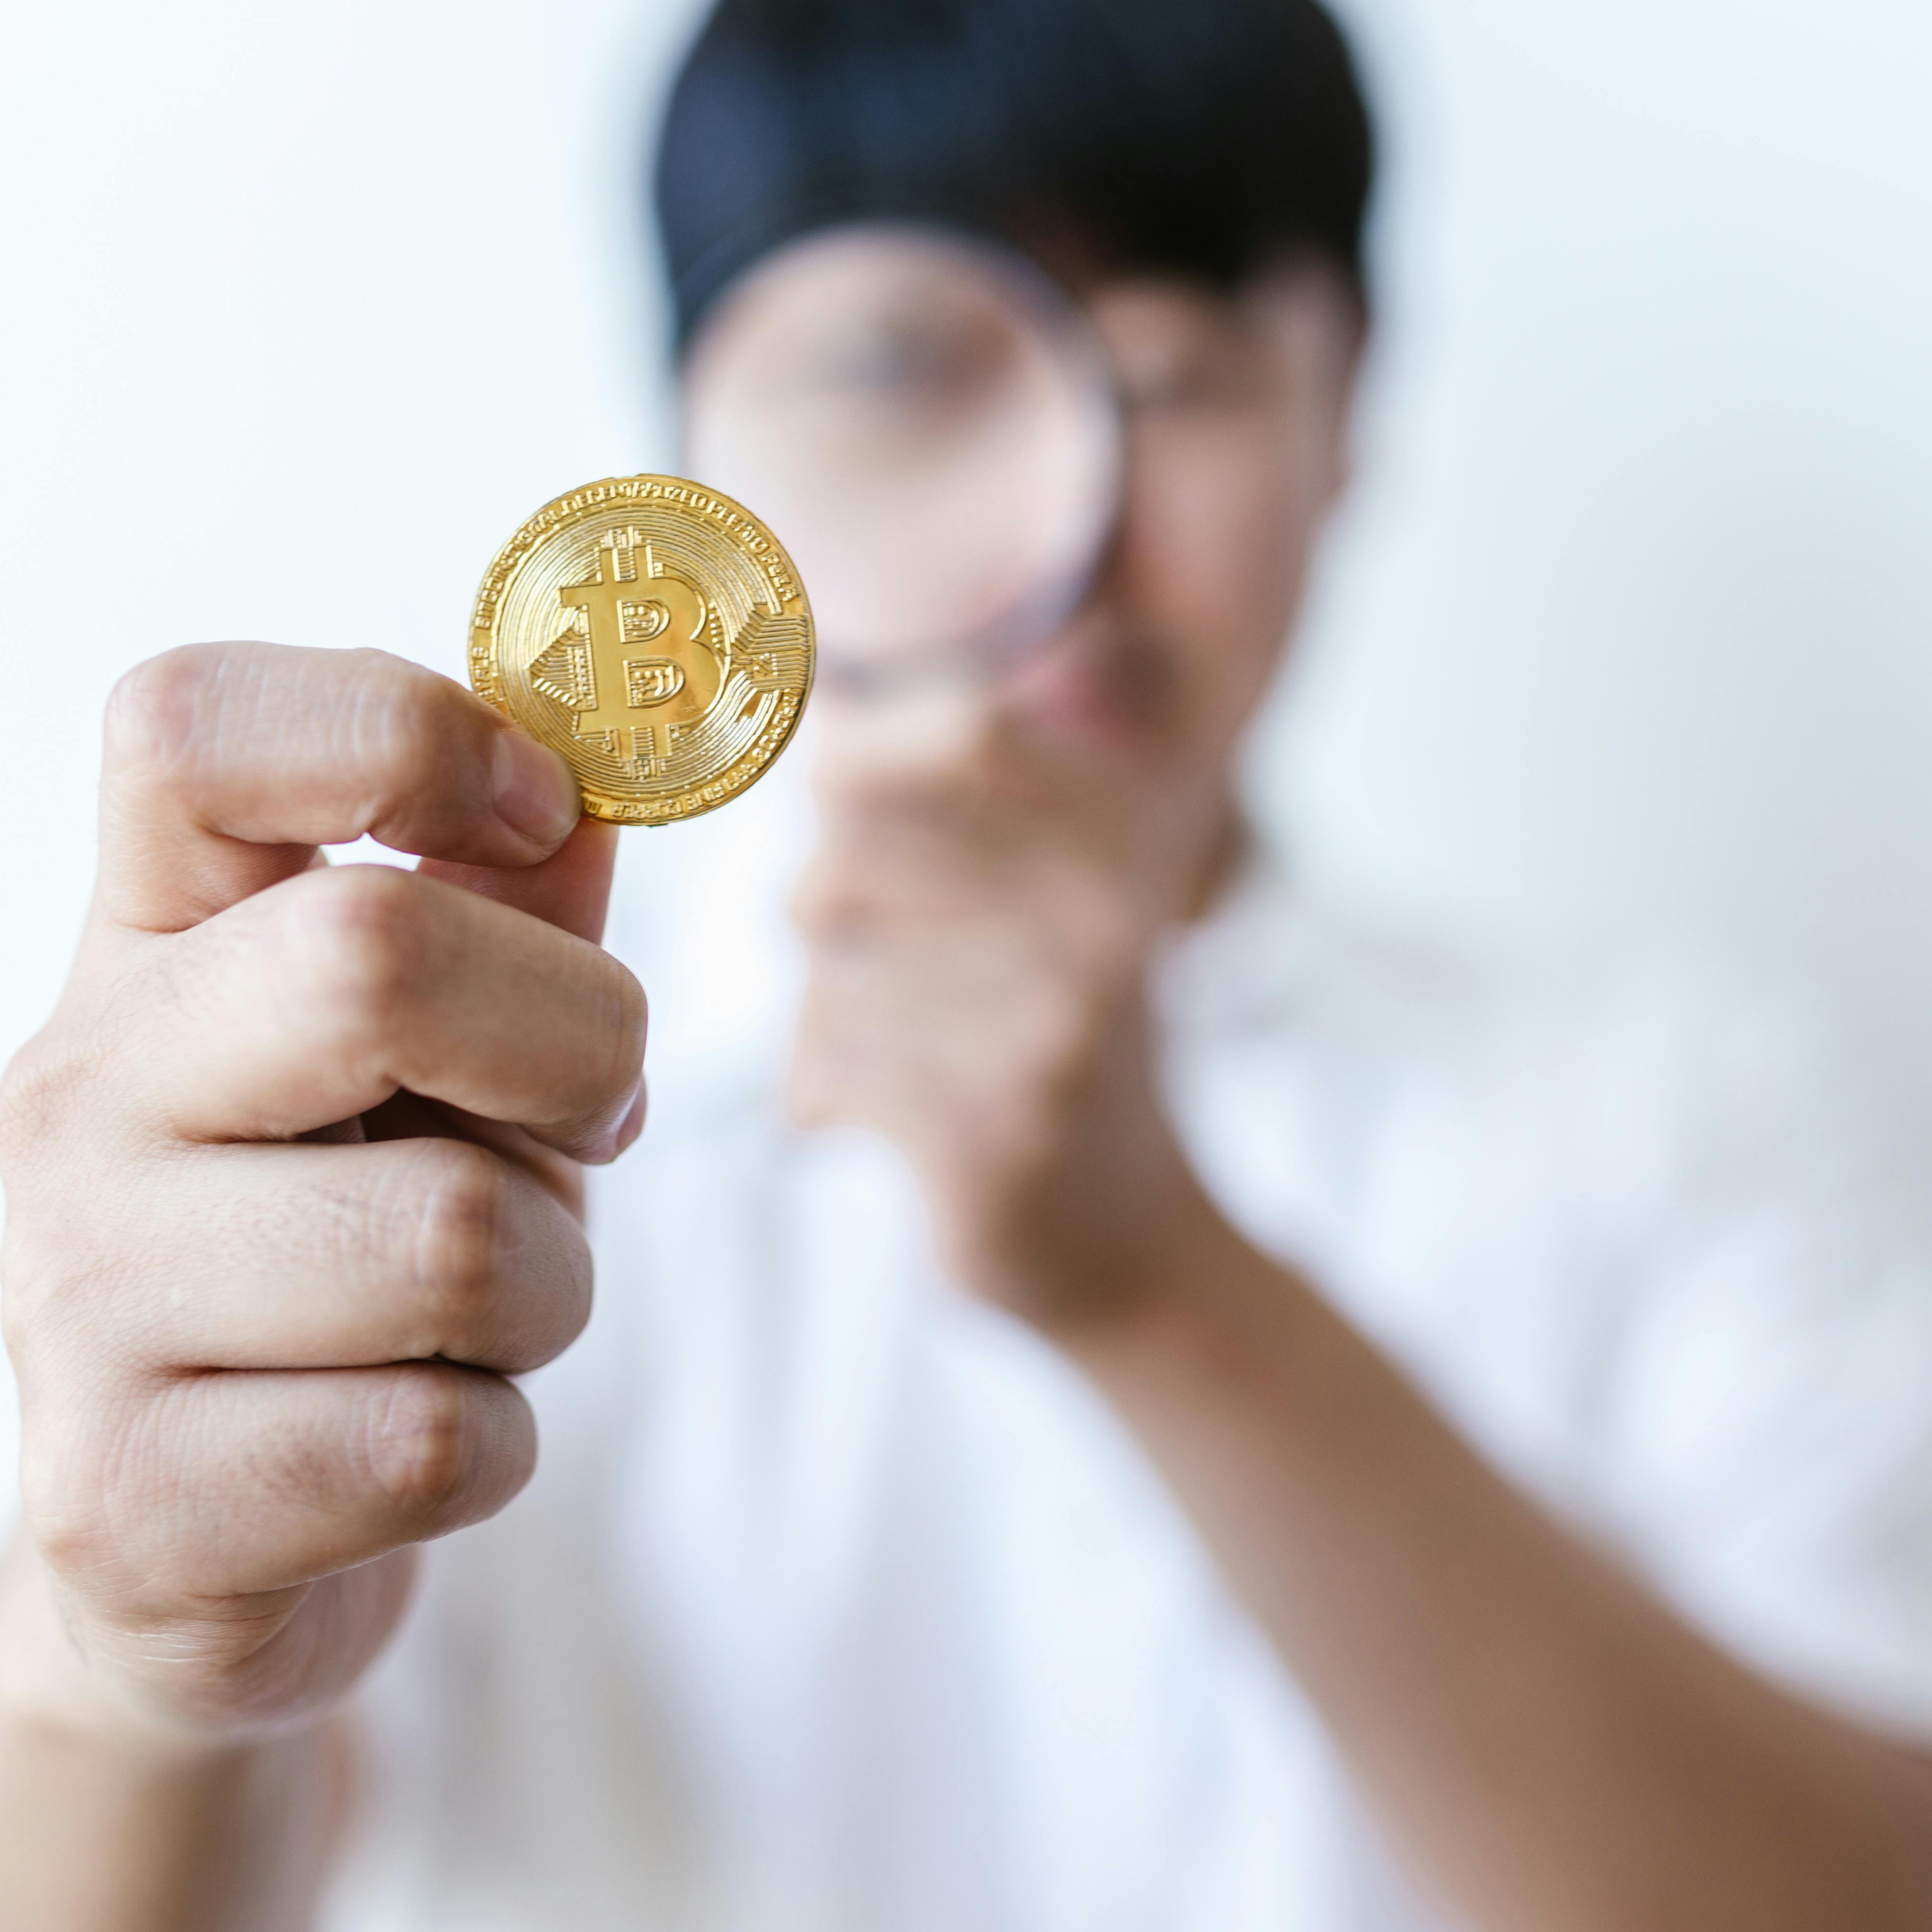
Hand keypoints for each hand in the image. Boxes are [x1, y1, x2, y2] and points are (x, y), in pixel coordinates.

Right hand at [0, 644, 644, 1743]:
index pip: (187, 723)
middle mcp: (71, 1095)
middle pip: (369, 955)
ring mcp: (70, 1301)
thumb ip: (511, 903)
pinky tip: (399, 1448)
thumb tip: (605, 760)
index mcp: (139, 945)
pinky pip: (428, 1441)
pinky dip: (487, 1450)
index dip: (402, 728)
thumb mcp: (442, 1055)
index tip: (532, 818)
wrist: (199, 1549)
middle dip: (572, 1047)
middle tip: (585, 1124)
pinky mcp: (124, 1504)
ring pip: (451, 1239)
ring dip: (548, 1290)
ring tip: (470, 1323)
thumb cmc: (351, 1247)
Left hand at [785, 691, 1221, 1333]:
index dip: (861, 754)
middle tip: (881, 972)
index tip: (839, 806)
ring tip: (899, 1056)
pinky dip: (821, 1097)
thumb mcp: (1040, 888)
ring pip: (824, 968)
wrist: (1131, 1241)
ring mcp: (1057, 1027)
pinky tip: (879, 1120)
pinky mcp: (995, 1133)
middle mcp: (1107, 916)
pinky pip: (822, 1067)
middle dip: (827, 916)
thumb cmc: (1044, 1034)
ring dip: (826, 1018)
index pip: (962, 724)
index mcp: (1129, 835)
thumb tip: (800, 690)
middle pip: (849, 852)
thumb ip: (943, 787)